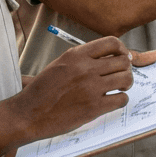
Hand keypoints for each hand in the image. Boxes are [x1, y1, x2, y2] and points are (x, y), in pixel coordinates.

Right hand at [14, 37, 155, 141]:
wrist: (29, 114)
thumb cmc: (43, 91)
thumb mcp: (60, 64)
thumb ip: (82, 58)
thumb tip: (109, 56)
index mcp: (76, 55)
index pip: (111, 43)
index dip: (121, 49)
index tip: (122, 56)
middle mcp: (86, 68)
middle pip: (122, 61)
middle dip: (126, 68)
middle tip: (121, 75)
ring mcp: (91, 88)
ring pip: (126, 79)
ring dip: (126, 83)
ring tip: (120, 88)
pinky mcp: (94, 107)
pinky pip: (121, 99)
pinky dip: (121, 100)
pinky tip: (113, 101)